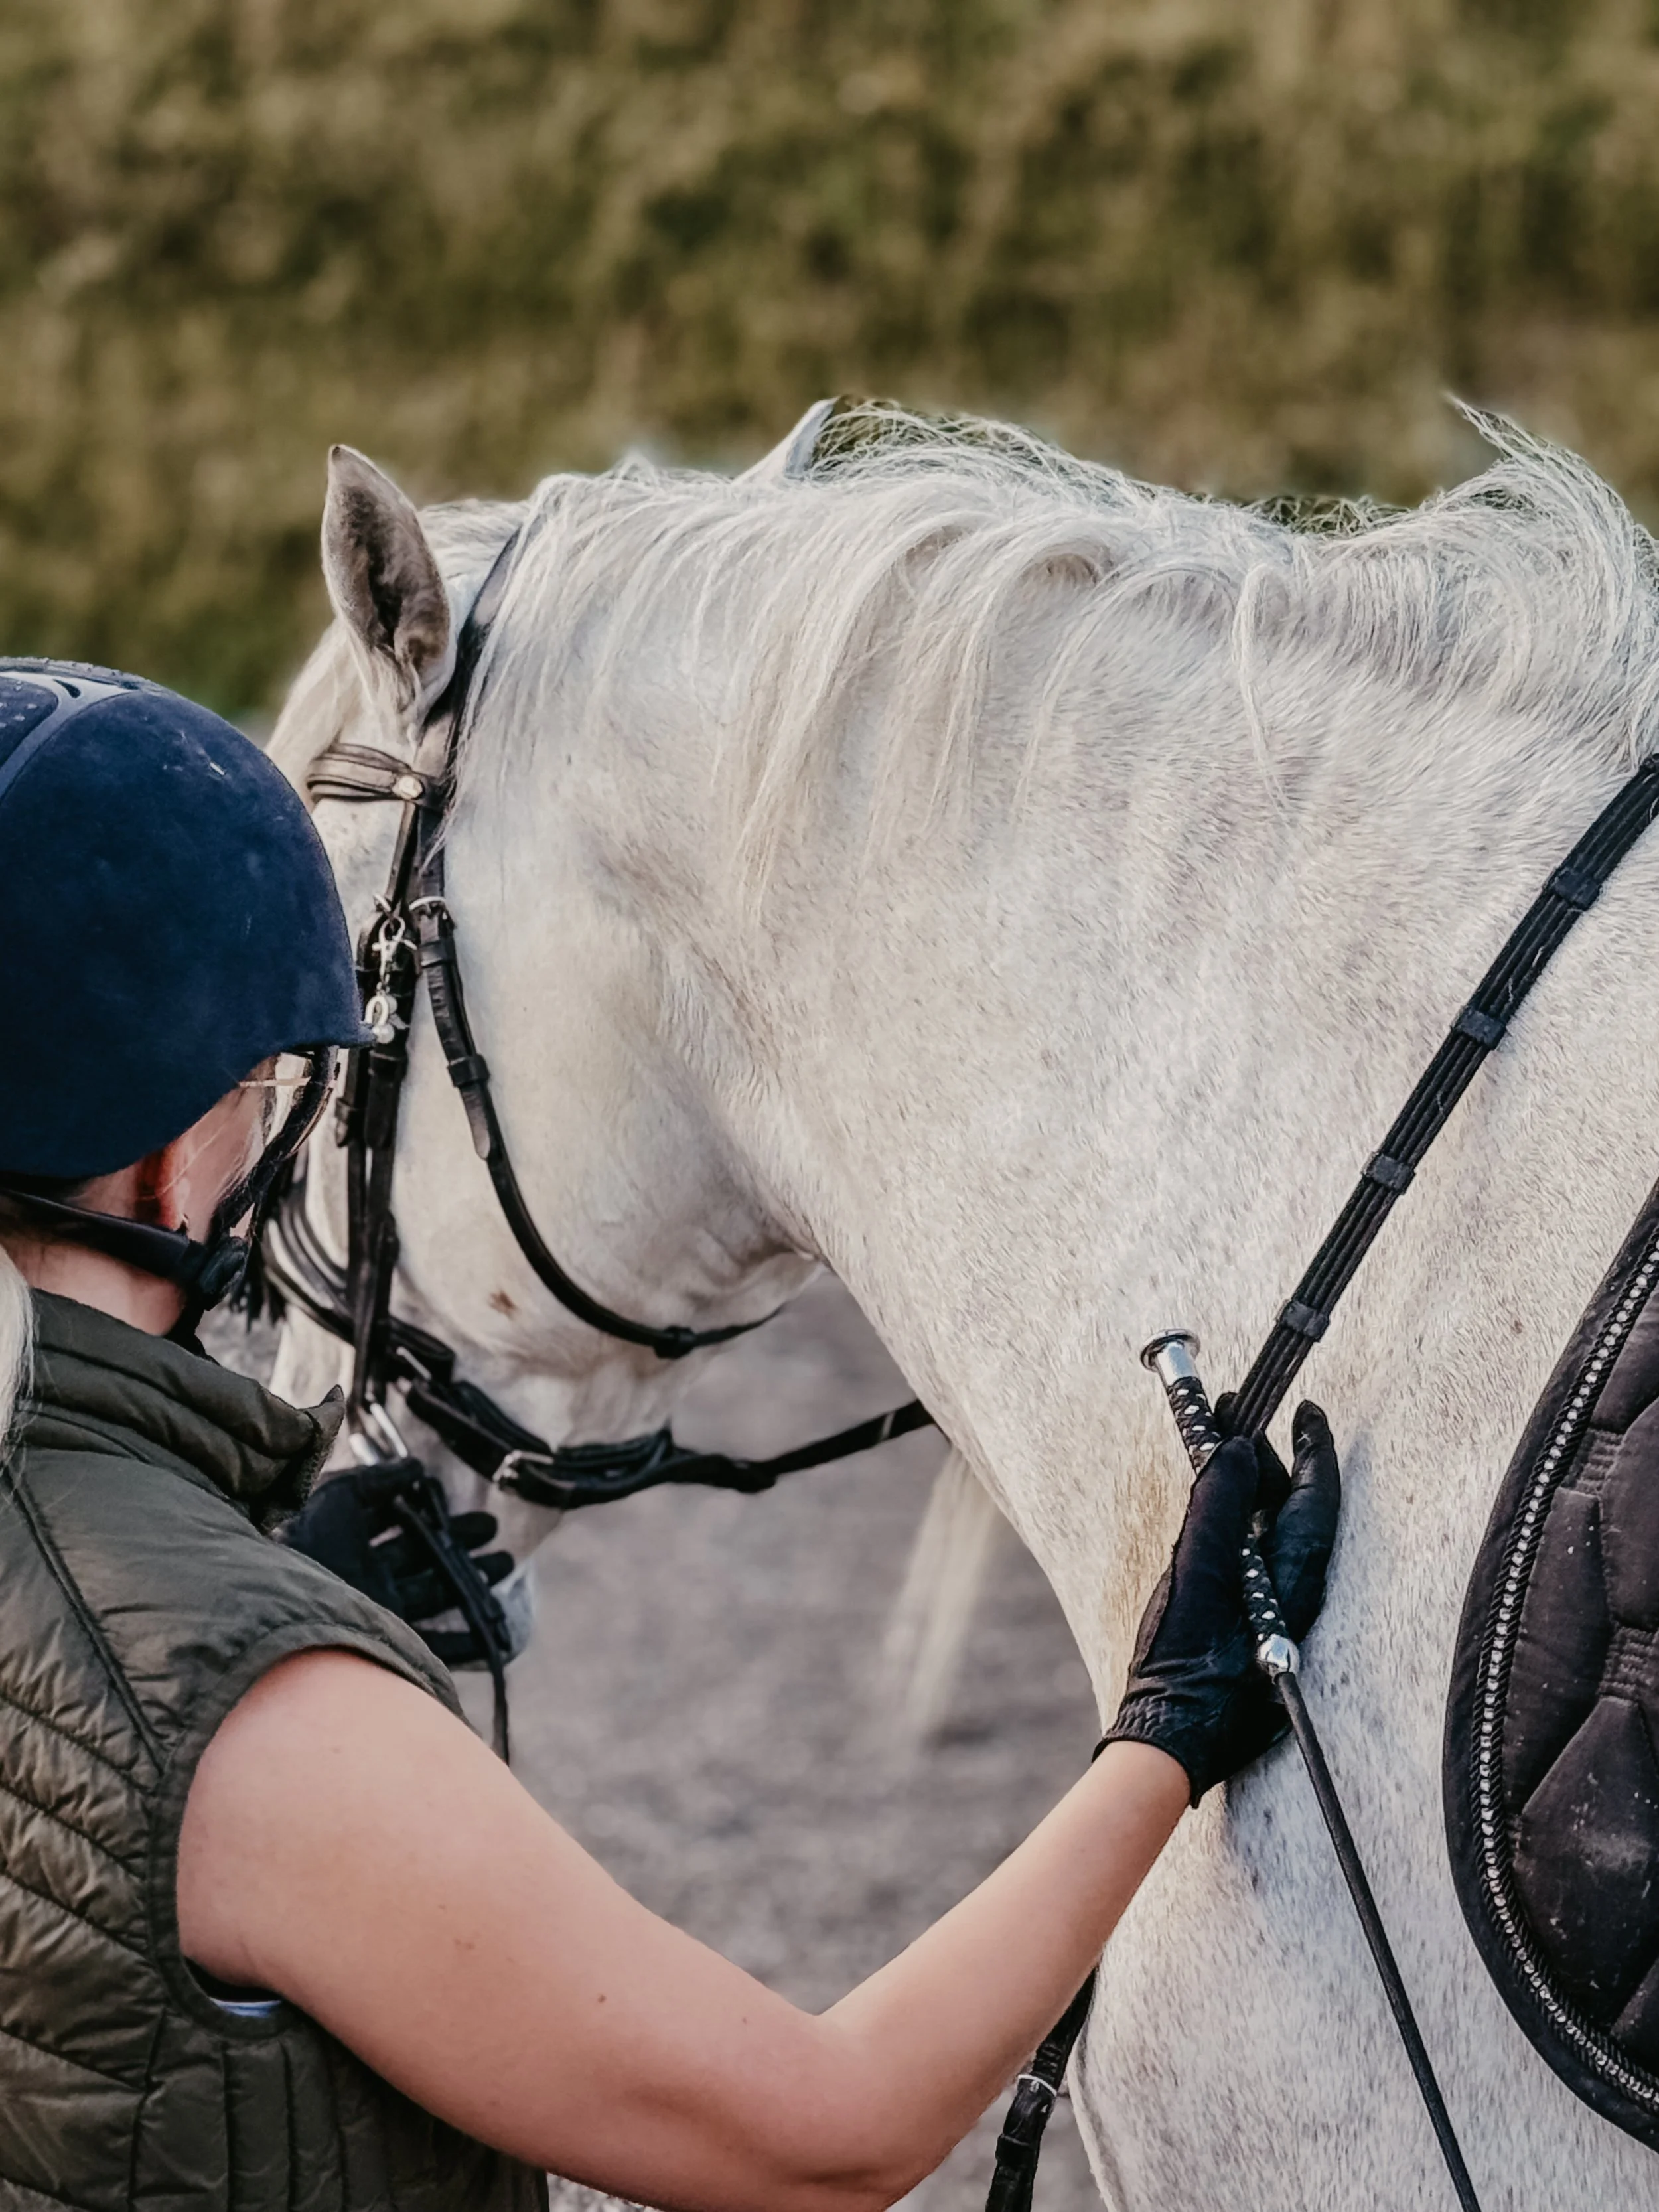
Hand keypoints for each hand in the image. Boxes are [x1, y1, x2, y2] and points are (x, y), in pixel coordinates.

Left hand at [278, 1459, 515, 1666]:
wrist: (289, 1605)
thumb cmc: (309, 1546)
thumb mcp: (339, 1497)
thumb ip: (377, 1479)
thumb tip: (416, 1467)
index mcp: (351, 1541)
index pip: (398, 1524)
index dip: (429, 1512)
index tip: (459, 1503)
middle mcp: (368, 1577)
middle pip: (423, 1558)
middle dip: (459, 1544)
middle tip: (494, 1533)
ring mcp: (380, 1611)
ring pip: (437, 1593)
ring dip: (471, 1582)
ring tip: (504, 1565)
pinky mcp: (391, 1642)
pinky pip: (437, 1643)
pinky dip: (467, 1641)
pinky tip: (492, 1633)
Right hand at [1100, 1403, 1340, 1802]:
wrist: (1169, 1737)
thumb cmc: (1182, 1663)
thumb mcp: (1194, 1575)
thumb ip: (1217, 1509)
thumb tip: (1236, 1448)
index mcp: (1292, 1582)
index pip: (1317, 1501)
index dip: (1314, 1449)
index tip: (1308, 1409)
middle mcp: (1295, 1596)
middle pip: (1294, 1512)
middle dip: (1269, 1460)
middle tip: (1237, 1417)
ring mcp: (1276, 1612)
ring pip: (1275, 1534)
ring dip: (1251, 1488)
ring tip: (1219, 1448)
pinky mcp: (1256, 1626)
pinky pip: (1258, 1558)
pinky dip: (1241, 1522)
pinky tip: (1217, 1509)